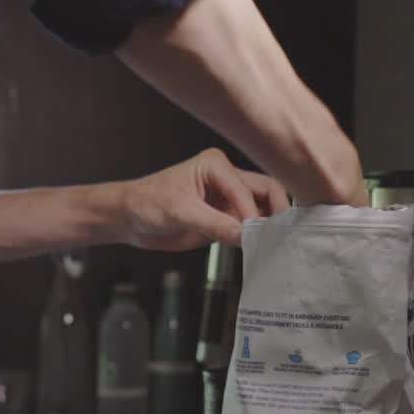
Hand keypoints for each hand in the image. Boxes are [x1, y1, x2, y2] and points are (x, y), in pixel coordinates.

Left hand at [114, 148, 287, 250]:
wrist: (131, 219)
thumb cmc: (147, 204)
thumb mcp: (179, 212)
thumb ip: (213, 223)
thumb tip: (243, 234)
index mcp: (215, 165)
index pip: (247, 189)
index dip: (254, 213)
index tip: (255, 235)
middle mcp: (227, 177)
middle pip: (266, 191)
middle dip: (275, 212)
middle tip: (281, 236)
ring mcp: (228, 198)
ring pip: (263, 207)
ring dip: (269, 224)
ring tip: (276, 244)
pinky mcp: (226, 217)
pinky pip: (250, 225)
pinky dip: (258, 235)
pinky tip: (263, 247)